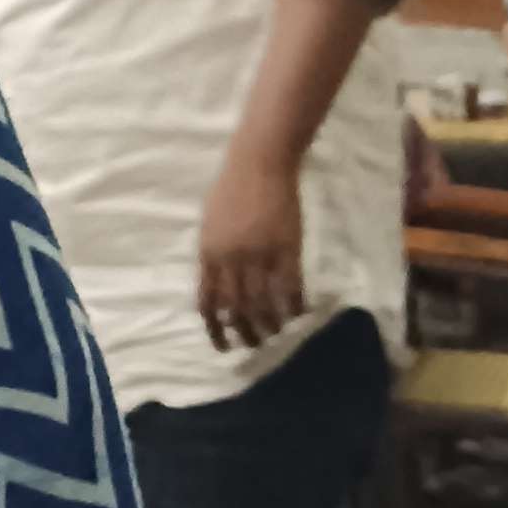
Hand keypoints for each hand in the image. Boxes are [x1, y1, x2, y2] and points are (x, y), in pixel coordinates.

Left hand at [197, 151, 305, 352]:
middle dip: (245, 333)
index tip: (224, 345)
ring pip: (265, 304)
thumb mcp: (210, 224)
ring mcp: (260, 255)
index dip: (215, 328)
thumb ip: (212, 256)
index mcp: (209, 253)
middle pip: (237, 309)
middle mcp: (232, 259)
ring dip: (271, 325)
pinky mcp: (287, 249)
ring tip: (276, 333)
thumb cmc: (231, 189)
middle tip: (254, 344)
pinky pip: (292, 289)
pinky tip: (299, 315)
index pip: (208, 301)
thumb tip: (216, 288)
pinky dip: (295, 306)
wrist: (259, 162)